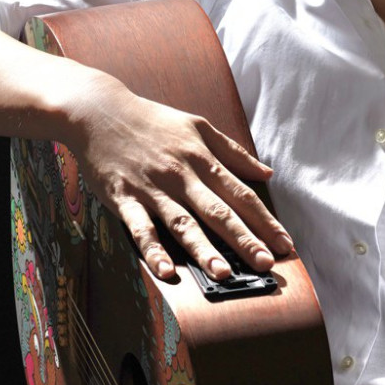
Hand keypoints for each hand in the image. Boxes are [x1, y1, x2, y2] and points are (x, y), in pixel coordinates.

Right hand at [66, 68, 293, 279]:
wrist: (100, 111)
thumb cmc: (153, 121)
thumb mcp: (198, 126)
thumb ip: (233, 152)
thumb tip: (266, 173)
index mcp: (202, 159)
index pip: (241, 195)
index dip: (265, 221)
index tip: (284, 244)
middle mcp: (181, 176)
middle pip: (218, 212)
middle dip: (244, 240)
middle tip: (266, 264)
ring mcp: (153, 189)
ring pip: (183, 223)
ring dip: (204, 250)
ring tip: (224, 273)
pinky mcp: (124, 199)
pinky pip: (141, 229)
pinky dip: (153, 250)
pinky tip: (167, 271)